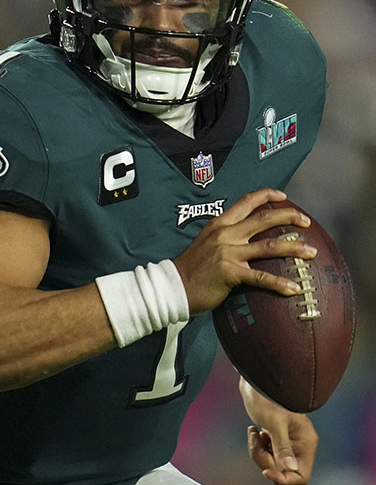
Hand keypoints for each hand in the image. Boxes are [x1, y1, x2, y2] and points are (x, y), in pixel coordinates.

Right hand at [172, 188, 314, 312]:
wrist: (172, 286)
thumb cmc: (190, 268)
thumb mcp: (205, 243)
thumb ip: (225, 237)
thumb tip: (245, 238)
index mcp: (219, 224)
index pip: (245, 202)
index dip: (266, 196)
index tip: (283, 196)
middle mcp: (225, 234)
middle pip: (263, 219)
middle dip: (289, 217)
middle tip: (306, 222)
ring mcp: (228, 253)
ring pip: (269, 246)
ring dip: (294, 248)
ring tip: (312, 253)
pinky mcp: (230, 273)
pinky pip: (261, 276)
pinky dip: (279, 283)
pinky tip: (293, 287)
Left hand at [240, 377, 316, 484]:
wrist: (256, 382)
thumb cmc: (267, 398)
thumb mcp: (274, 422)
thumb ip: (282, 446)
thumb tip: (289, 469)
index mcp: (305, 443)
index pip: (300, 476)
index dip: (283, 478)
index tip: (266, 470)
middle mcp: (299, 445)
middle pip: (282, 470)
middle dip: (264, 459)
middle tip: (256, 441)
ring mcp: (287, 442)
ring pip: (271, 462)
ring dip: (258, 450)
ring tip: (253, 432)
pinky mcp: (275, 437)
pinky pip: (265, 452)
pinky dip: (257, 444)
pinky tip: (253, 430)